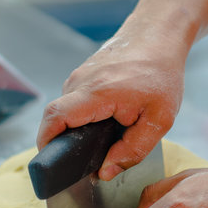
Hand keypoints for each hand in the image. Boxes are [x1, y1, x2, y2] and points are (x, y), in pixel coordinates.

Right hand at [37, 17, 187, 180]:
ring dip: (74, 129)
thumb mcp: (159, 120)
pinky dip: (81, 116)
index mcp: (97, 92)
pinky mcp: (83, 74)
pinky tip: (103, 122)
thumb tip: (106, 172)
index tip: (49, 161)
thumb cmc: (162, 73)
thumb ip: (133, 149)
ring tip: (99, 139)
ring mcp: (79, 75)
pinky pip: (74, 101)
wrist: (158, 35)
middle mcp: (81, 81)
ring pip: (65, 110)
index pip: (55, 116)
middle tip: (81, 160)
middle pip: (56, 117)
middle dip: (61, 142)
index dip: (46, 142)